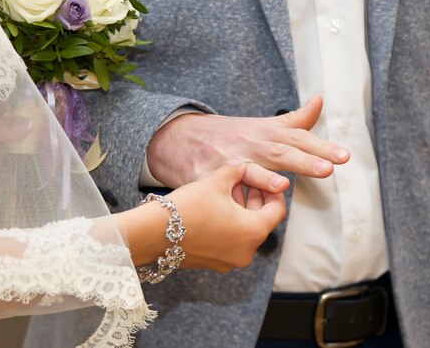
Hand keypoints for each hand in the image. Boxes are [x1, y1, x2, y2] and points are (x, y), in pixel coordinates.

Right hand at [116, 161, 286, 271]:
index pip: (277, 210)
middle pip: (261, 221)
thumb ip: (237, 170)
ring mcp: (230, 261)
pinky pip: (230, 241)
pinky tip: (213, 209)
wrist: (152, 233)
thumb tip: (244, 165)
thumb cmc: (187, 207)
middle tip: (242, 182)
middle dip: (253, 199)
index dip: (273, 192)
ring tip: (225, 192)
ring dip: (240, 211)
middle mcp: (246, 251)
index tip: (264, 180)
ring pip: (244, 231)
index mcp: (254, 231)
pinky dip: (228, 225)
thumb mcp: (216, 181)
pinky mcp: (214, 263)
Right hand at [147, 96, 349, 187]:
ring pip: (248, 171)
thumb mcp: (261, 125)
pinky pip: (217, 188)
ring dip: (264, 178)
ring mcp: (227, 160)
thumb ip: (294, 119)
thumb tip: (320, 100)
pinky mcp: (205, 175)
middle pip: (280, 153)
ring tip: (282, 186)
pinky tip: (234, 204)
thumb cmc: (226, 133)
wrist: (178, 137)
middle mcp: (250, 146)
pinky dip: (225, 196)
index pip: (298, 140)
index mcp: (266, 135)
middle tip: (326, 169)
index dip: (321, 148)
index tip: (344, 157)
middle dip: (304, 161)